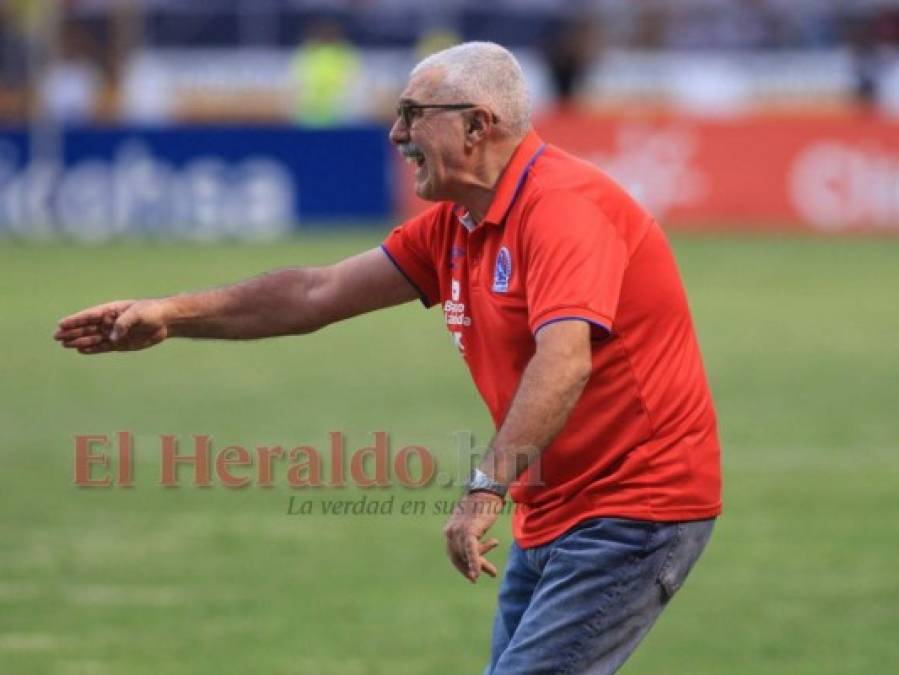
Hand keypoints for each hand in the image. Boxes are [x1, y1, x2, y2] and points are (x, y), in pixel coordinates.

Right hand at [54, 299, 169, 353]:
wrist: (165, 321)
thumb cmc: (151, 312)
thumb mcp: (137, 314)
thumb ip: (123, 324)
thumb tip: (112, 337)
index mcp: (111, 310)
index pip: (89, 315)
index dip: (75, 320)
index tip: (61, 324)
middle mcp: (109, 322)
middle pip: (87, 328)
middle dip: (72, 332)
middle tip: (57, 337)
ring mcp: (113, 333)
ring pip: (93, 338)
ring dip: (79, 341)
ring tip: (65, 344)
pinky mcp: (120, 344)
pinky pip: (103, 347)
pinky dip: (93, 349)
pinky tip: (81, 350)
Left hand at [442, 492, 503, 582]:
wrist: (487, 491)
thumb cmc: (482, 505)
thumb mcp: (472, 524)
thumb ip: (469, 536)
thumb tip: (473, 551)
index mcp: (449, 530)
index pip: (453, 554)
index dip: (462, 566)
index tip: (471, 575)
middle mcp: (450, 532)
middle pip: (460, 557)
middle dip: (471, 568)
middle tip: (480, 577)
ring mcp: (459, 532)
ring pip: (467, 556)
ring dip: (480, 565)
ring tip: (493, 572)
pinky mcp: (469, 531)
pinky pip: (471, 551)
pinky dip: (474, 563)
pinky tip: (477, 574)